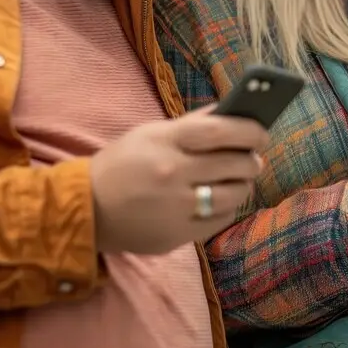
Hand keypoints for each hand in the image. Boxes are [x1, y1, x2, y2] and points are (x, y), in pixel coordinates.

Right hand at [88, 106, 268, 254]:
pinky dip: (228, 208)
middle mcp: (173, 173)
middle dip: (252, 160)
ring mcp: (176, 207)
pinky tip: (223, 200)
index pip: (221, 130)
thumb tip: (232, 112)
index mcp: (166, 142)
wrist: (85, 208)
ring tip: (241, 180)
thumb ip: (191, 124)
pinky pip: (219, 220)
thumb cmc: (121, 164)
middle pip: (234, 164)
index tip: (262, 131)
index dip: (249, 130)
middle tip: (254, 158)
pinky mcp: (177, 234)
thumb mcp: (150, 134)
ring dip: (244, 185)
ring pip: (233, 195)